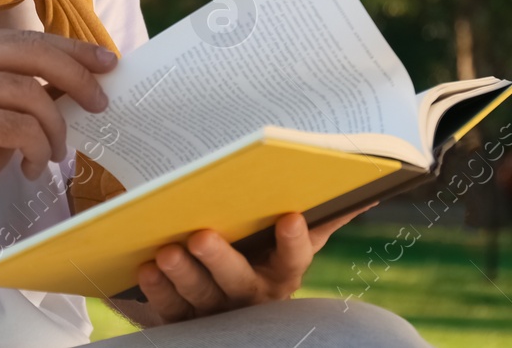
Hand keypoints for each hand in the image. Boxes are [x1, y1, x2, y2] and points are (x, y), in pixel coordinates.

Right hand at [0, 30, 115, 237]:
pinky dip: (37, 150)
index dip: (72, 49)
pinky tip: (32, 168)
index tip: (105, 62)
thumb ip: (23, 89)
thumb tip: (79, 80)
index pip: (28, 39)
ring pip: (32, 95)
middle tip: (100, 104)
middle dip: (77, 78)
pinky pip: (21, 128)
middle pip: (34, 55)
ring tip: (54, 154)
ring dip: (54, 129)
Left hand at [134, 204, 374, 323]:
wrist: (233, 309)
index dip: (292, 240)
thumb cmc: (264, 256)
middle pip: (238, 283)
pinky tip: (145, 269)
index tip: (289, 215)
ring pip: (200, 299)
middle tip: (200, 234)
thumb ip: (325, 217)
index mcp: (282, 274)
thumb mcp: (293, 242)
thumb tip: (366, 188)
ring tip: (164, 251)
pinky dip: (157, 292)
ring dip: (182, 276)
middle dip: (220, 260)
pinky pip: (171, 311)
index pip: (293, 259)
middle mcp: (252, 298)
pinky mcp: (185, 323)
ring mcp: (218, 314)